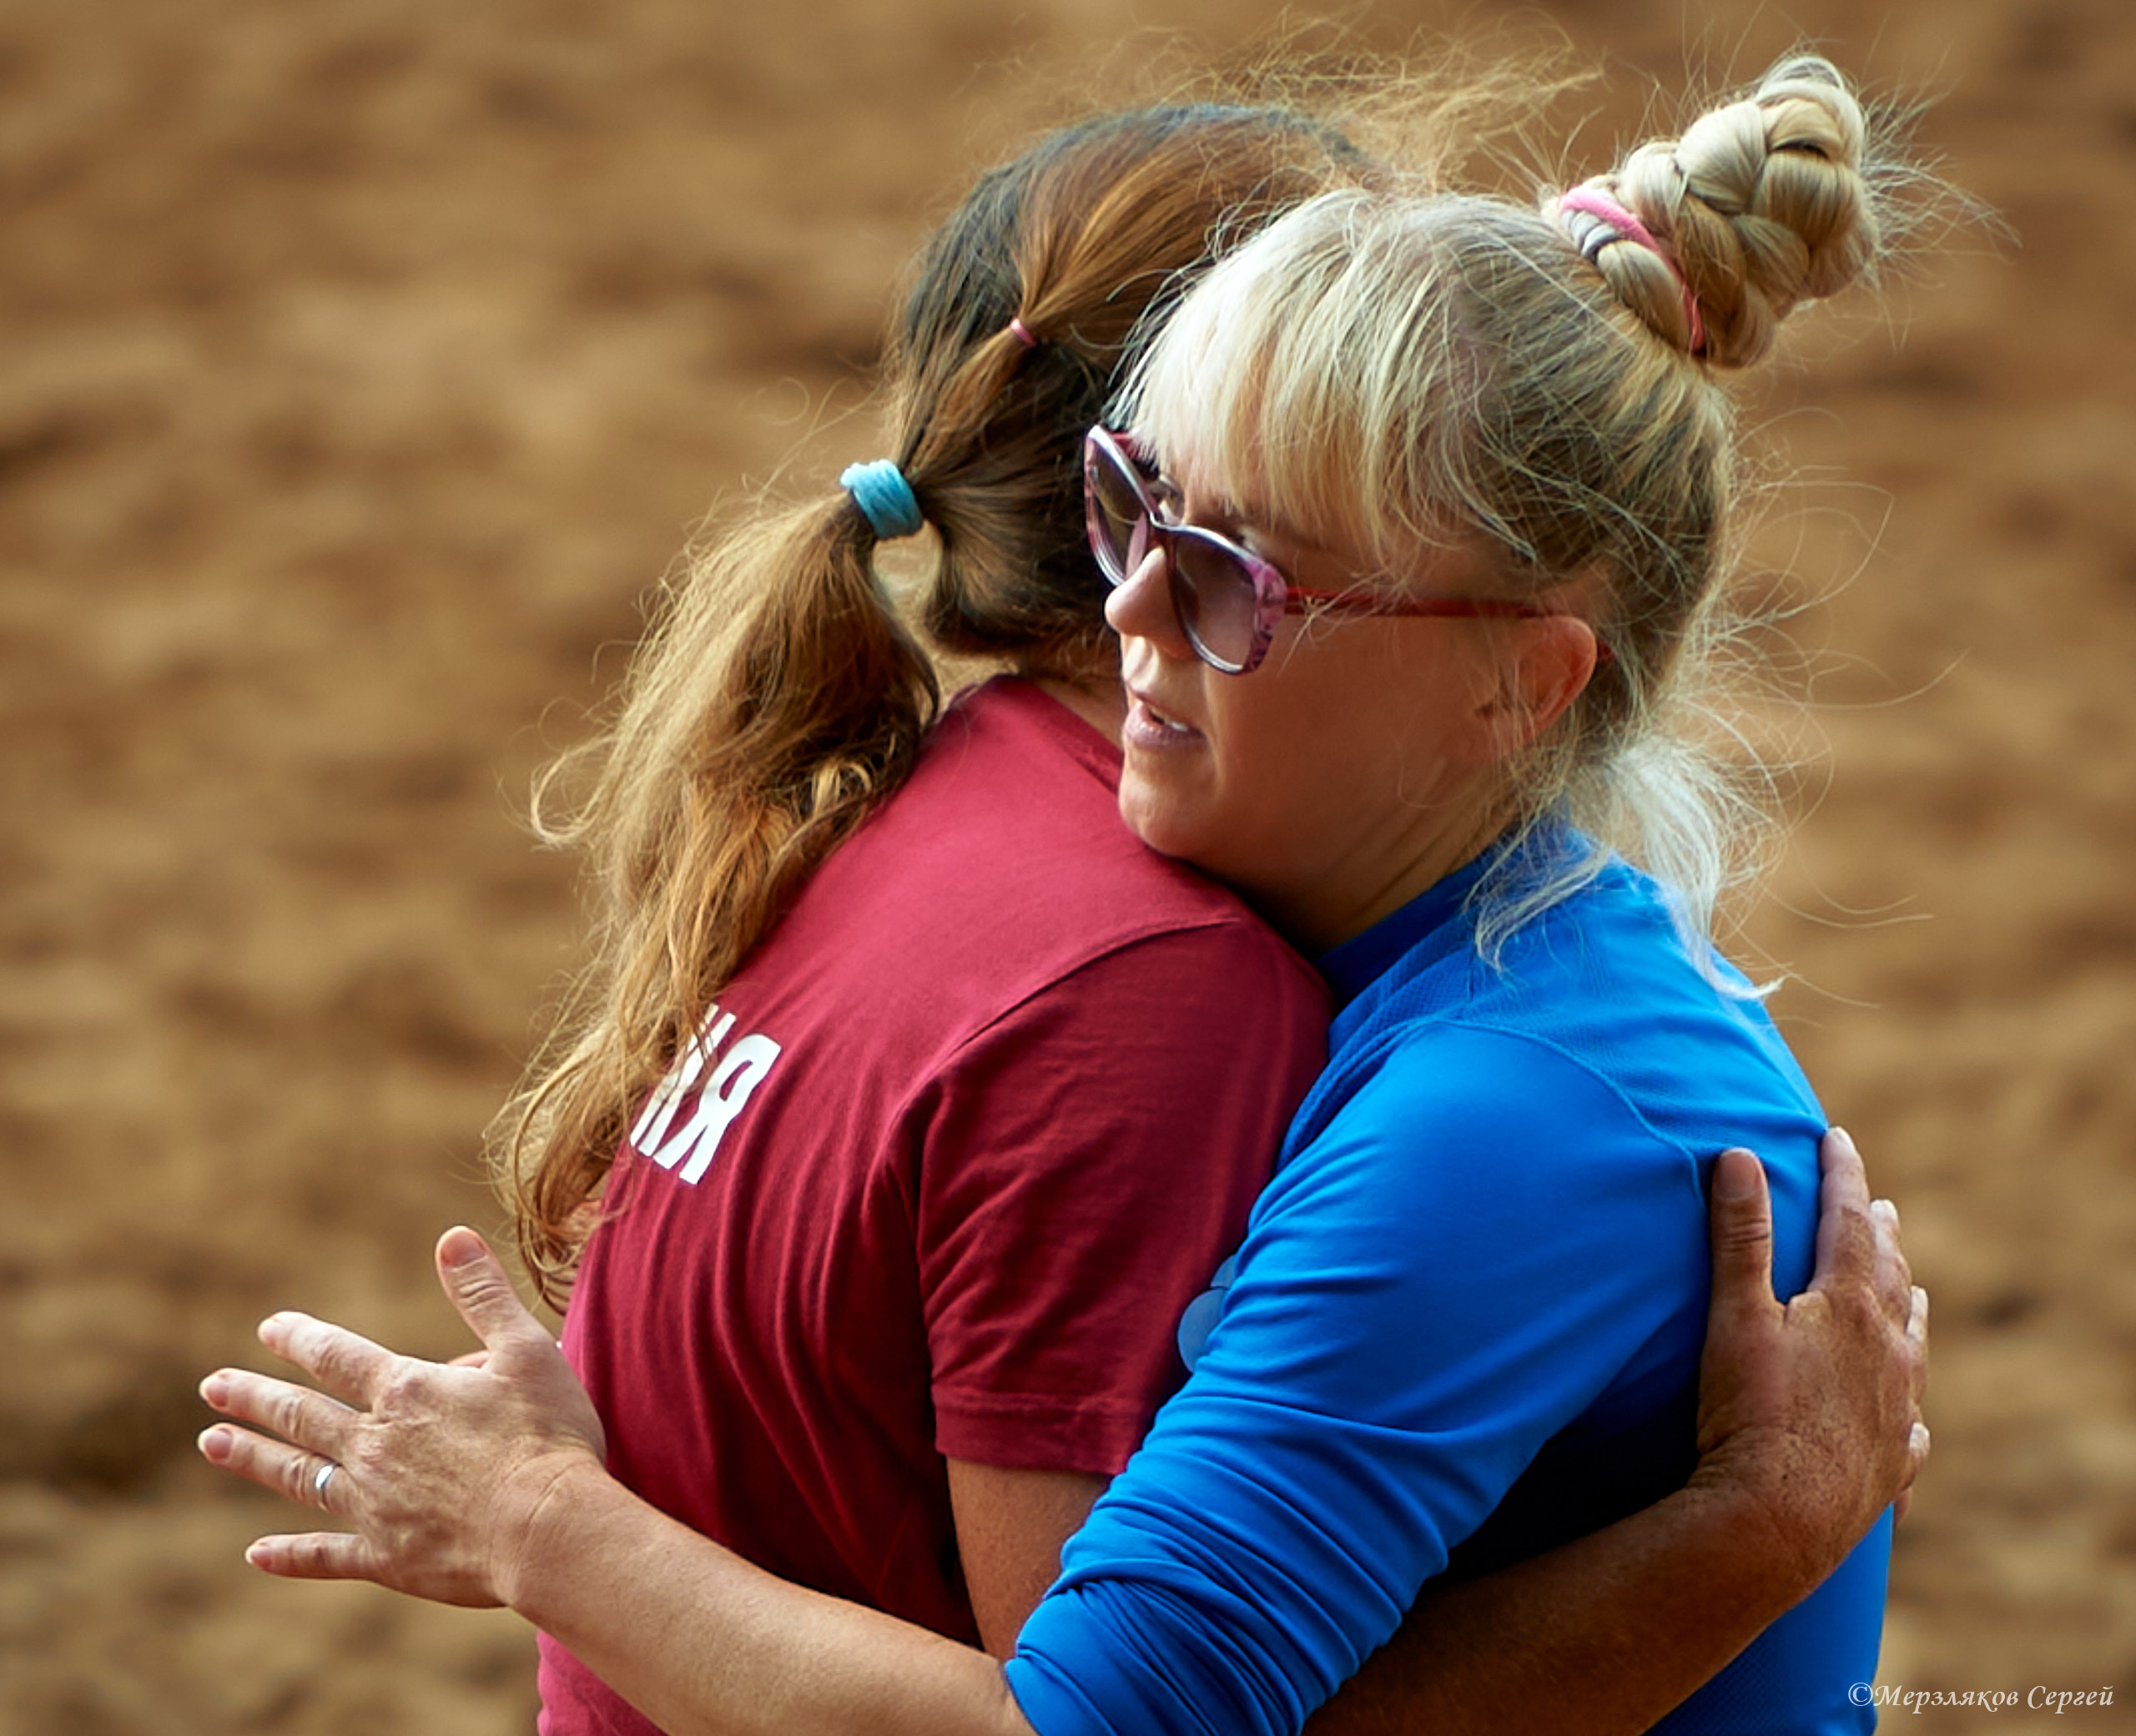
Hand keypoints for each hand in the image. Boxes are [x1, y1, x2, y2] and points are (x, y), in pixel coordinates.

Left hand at [198, 1227, 606, 1607]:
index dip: (302, 1338)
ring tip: (212, 1443)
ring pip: (300, 1475)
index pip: (339, 1356)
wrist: (548, 1530)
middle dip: (255, 1397)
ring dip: (254, 1458)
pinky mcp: (385, 1558)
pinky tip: (256, 1554)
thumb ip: (483, 1295)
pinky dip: (291, 1554)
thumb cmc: (546, 1436)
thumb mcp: (526, 1350)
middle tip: (212, 1385)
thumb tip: (451, 1236)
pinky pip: (326, 1555)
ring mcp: (374, 1506)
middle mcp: (375, 1446)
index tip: (268, 1328)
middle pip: (302, 1414)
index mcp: (406, 1393)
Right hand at [1690, 1129, 1928, 1594]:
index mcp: (1849, 1306)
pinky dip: (1908, 1406)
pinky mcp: (1895, 1462)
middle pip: (1889, 1275)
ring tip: (1907, 1289)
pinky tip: (1909, 1415)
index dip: (1842, 1174)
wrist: (1779, 1518)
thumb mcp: (1734, 1314)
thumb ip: (1739, 1235)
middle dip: (1880, 1234)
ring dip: (1906, 1306)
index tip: (1835, 1138)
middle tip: (1880, 1207)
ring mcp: (1898, 1408)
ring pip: (1914, 1342)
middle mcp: (1888, 1350)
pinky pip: (1913, 1426)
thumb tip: (1738, 1155)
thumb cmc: (1749, 1412)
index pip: (1849, 1219)